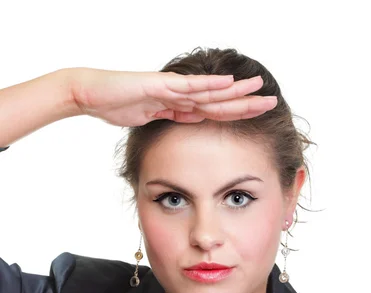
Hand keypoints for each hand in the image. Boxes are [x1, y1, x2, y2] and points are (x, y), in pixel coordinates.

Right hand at [70, 67, 276, 125]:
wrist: (92, 94)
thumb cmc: (117, 105)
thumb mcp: (151, 120)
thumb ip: (171, 119)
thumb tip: (190, 123)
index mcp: (180, 106)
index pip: (215, 111)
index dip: (237, 113)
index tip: (257, 116)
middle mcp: (181, 95)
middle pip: (219, 100)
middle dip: (246, 102)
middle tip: (272, 101)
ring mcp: (172, 89)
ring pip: (210, 92)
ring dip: (235, 91)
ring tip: (258, 87)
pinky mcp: (160, 86)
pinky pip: (188, 87)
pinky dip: (208, 86)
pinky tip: (228, 83)